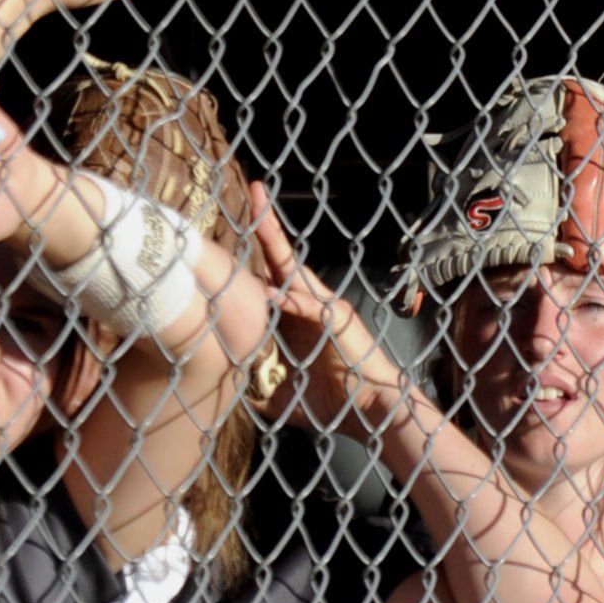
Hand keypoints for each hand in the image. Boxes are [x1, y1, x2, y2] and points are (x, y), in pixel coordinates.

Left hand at [252, 182, 400, 433]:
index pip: (270, 280)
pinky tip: (269, 295)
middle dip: (266, 227)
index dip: (252, 257)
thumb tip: (241, 401)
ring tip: (259, 212)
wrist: (373, 412)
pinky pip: (310, 307)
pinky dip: (291, 301)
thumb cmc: (337, 405)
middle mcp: (310, 306)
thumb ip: (264, 394)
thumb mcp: (288, 399)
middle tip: (254, 189)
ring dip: (275, 243)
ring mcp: (326, 309)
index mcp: (295, 320)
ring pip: (295, 271)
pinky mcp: (339, 322)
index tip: (230, 236)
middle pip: (282, 260)